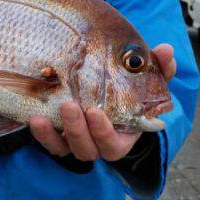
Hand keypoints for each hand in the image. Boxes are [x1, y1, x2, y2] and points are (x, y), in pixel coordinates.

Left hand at [30, 43, 175, 162]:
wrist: (109, 92)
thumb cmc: (131, 90)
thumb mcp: (146, 79)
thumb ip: (159, 67)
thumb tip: (166, 50)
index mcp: (121, 136)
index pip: (113, 145)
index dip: (104, 132)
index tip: (95, 112)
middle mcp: (97, 144)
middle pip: (87, 149)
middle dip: (77, 130)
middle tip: (69, 105)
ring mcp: (76, 142)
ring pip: (64, 148)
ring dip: (52, 135)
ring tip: (41, 117)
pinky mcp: (59, 137)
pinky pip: (48, 142)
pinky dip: (41, 134)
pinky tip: (33, 118)